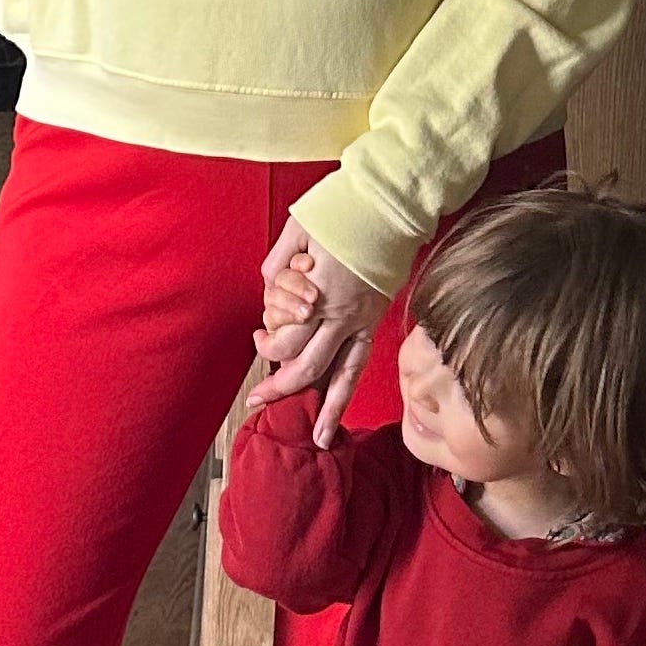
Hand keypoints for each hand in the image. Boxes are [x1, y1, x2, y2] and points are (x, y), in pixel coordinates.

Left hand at [250, 216, 388, 447]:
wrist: (388, 206)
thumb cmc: (339, 213)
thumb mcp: (297, 231)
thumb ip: (278, 264)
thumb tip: (268, 289)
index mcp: (318, 294)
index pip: (287, 339)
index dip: (268, 346)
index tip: (259, 338)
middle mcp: (340, 315)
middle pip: (307, 364)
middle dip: (281, 386)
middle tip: (258, 402)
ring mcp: (362, 321)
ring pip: (342, 375)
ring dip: (328, 409)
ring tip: (320, 440)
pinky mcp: (375, 322)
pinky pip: (360, 365)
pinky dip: (348, 392)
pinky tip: (341, 414)